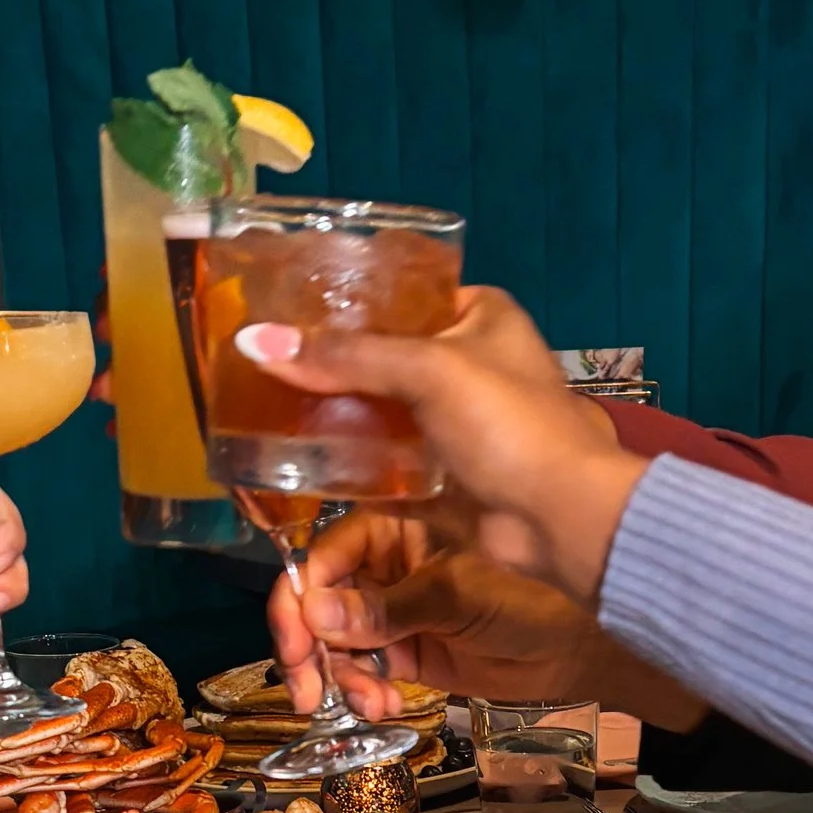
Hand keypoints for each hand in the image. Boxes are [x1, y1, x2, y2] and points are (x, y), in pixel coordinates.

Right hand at [240, 288, 643, 610]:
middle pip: (387, 355)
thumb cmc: (508, 424)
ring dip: (339, 413)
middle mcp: (472, 363)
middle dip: (335, 362)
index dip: (353, 299)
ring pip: (385, 410)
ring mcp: (459, 423)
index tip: (291, 304)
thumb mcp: (426, 370)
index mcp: (483, 315)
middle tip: (270, 357)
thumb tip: (255, 341)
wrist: (557, 519)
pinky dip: (353, 461)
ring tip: (273, 403)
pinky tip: (303, 455)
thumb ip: (343, 357)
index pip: (406, 293)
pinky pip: (388, 461)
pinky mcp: (445, 475)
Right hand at [263, 508, 695, 725]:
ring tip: (366, 699)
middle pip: (321, 599)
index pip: (327, 552)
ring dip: (339, 674)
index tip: (302, 631)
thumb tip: (319, 617)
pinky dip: (365, 689)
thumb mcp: (460, 583)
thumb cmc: (539, 581)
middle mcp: (393, 560)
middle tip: (306, 682)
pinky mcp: (414, 650)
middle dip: (308, 644)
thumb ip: (390, 603)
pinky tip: (382, 703)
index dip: (306, 593)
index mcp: (399, 518)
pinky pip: (367, 669)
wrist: (590, 640)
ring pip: (338, 640)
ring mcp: (402, 607)